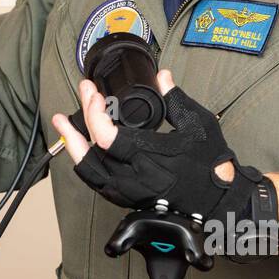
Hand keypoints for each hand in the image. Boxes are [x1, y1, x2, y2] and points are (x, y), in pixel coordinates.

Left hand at [52, 71, 233, 180]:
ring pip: (88, 172)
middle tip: (81, 95)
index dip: (94, 114)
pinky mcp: (126, 198)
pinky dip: (83, 162)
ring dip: (72, 145)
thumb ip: (177, 100)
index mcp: (150, 159)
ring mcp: (128, 192)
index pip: (107, 139)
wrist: (217, 202)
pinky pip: (95, 182)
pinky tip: (78, 147)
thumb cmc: (211, 166)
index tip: (94, 94)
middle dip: (79, 121)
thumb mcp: (199, 126)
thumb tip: (163, 77)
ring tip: (62, 123)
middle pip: (90, 154)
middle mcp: (134, 179)